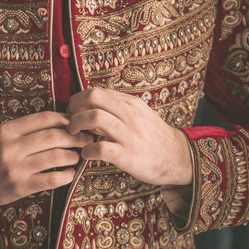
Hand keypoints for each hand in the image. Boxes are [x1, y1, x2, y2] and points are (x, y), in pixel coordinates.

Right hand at [0, 112, 92, 206]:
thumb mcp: (3, 135)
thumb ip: (28, 128)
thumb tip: (64, 122)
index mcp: (8, 130)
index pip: (45, 118)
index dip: (66, 119)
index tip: (78, 122)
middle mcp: (11, 147)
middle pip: (54, 136)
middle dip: (76, 136)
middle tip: (87, 139)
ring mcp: (16, 168)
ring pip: (56, 156)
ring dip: (73, 155)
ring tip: (78, 155)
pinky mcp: (20, 187)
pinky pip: (51, 179)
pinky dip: (66, 175)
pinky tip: (70, 173)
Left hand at [68, 88, 192, 185]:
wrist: (177, 157)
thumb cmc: (153, 137)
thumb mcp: (138, 115)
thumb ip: (117, 109)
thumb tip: (90, 106)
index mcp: (130, 103)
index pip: (97, 91)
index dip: (78, 99)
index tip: (74, 111)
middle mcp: (129, 115)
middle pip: (93, 97)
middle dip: (74, 107)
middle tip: (71, 120)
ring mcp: (129, 135)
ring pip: (95, 118)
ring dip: (77, 125)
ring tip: (75, 135)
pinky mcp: (128, 155)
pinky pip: (100, 148)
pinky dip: (87, 151)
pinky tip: (86, 154)